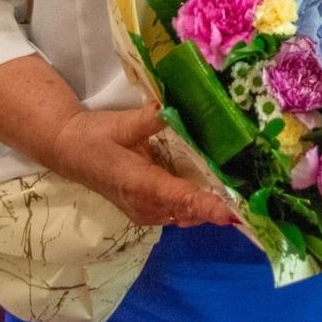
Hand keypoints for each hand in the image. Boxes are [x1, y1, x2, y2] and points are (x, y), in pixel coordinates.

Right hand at [47, 105, 237, 227]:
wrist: (69, 151)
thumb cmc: (96, 137)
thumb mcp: (122, 124)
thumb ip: (150, 118)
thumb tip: (174, 108)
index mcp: (139, 184)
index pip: (179, 197)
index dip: (206, 205)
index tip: (232, 213)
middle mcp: (145, 205)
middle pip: (188, 210)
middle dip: (218, 206)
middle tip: (252, 196)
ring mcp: (146, 211)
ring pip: (185, 213)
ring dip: (209, 205)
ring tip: (241, 192)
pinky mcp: (147, 209)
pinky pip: (178, 210)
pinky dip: (196, 203)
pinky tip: (214, 187)